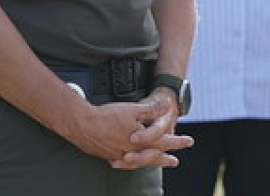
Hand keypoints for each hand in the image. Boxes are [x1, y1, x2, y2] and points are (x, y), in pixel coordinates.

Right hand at [63, 96, 189, 166]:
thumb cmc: (107, 117)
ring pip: (137, 162)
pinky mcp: (107, 155)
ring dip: (148, 161)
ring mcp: (118, 155)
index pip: (163, 141)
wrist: (81, 125)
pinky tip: (129, 161)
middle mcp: (131, 151)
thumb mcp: (133, 109)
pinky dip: (130, 162)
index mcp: (140, 141)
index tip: (188, 142)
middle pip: (152, 157)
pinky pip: (123, 163)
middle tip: (174, 161)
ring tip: (155, 163)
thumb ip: (151, 109)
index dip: (177, 141)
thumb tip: (167, 106)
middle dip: (165, 158)